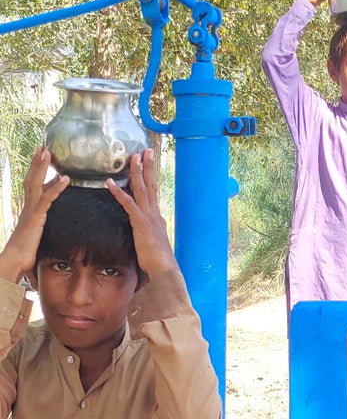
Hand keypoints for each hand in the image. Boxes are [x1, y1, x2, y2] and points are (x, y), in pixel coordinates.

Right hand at [0, 148, 68, 282]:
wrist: (15, 261)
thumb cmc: (26, 251)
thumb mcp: (37, 233)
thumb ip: (42, 225)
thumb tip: (47, 224)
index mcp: (29, 209)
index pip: (33, 185)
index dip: (37, 172)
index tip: (42, 159)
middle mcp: (28, 206)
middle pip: (32, 179)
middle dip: (37, 163)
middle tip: (42, 147)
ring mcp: (30, 210)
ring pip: (36, 184)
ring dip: (42, 167)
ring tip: (48, 152)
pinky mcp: (36, 218)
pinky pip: (46, 199)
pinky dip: (56, 188)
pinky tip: (65, 179)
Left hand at [106, 149, 175, 276]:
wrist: (164, 268)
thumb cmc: (158, 259)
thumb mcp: (155, 241)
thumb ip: (153, 231)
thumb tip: (155, 227)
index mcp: (157, 216)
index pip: (153, 191)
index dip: (151, 176)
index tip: (149, 162)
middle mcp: (155, 212)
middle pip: (151, 184)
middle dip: (148, 166)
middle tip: (146, 150)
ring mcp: (148, 216)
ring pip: (142, 189)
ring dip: (136, 172)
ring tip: (132, 157)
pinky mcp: (140, 223)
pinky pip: (128, 203)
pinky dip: (118, 192)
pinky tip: (109, 182)